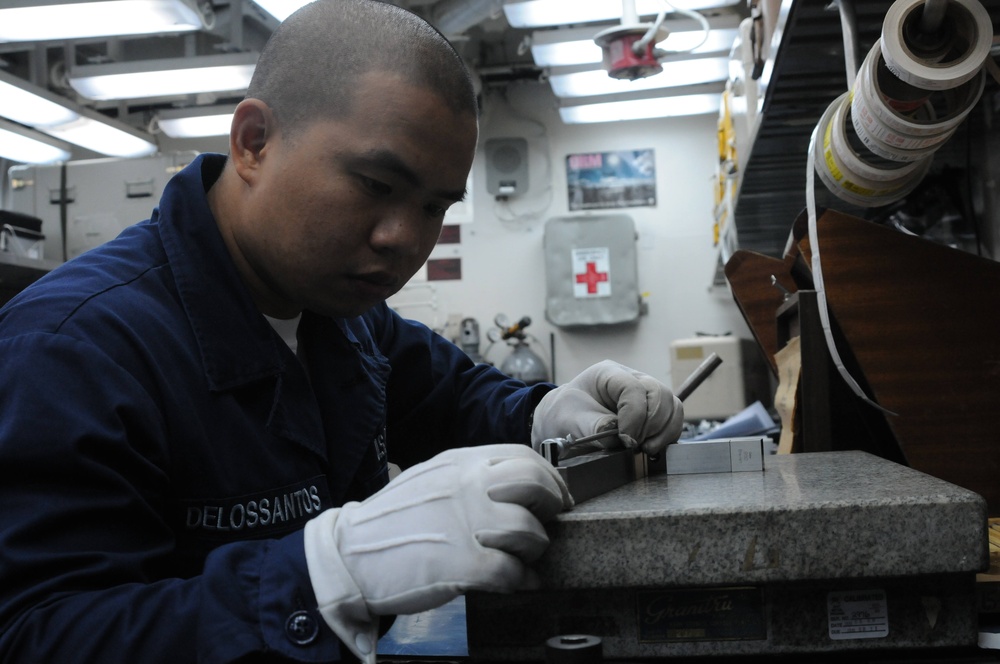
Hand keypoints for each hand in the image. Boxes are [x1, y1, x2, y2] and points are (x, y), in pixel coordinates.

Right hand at [303, 444, 572, 662]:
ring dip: (534, 550)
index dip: (549, 479)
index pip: (524, 458)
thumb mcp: (433, 480)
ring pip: (529, 530)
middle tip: (548, 524)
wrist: (348, 555)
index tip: (557, 497)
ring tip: (523, 559)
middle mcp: (467, 486)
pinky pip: (513, 572)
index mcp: (461, 463)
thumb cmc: (392, 522)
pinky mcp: (461, 563)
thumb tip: (517, 489)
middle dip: (551, 507)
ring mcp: (465, 523)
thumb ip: (471, 477)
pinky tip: (517, 583)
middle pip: (535, 485)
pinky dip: (522, 581)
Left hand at [531, 360, 683, 455]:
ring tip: (646, 448)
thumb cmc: (565, 415)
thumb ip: (594, 427)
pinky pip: (672, 419)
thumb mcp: (571, 421)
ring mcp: (645, 393)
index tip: (625, 440)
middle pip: (659, 393)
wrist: (565, 420)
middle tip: (636, 445)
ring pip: (671, 405)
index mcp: (609, 374)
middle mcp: (632, 378)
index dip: (634, 416)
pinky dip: (667, 435)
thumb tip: (620, 438)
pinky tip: (651, 447)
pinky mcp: (653, 410)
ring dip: (664, 430)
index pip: (633, 388)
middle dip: (652, 423)